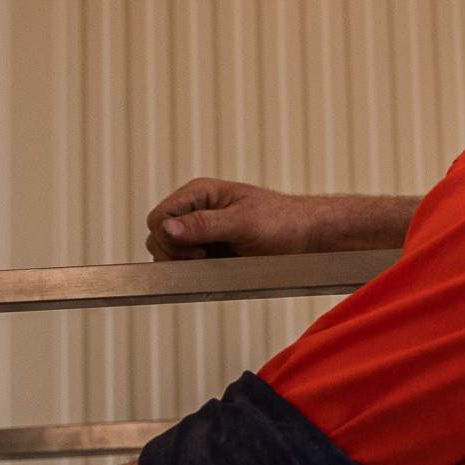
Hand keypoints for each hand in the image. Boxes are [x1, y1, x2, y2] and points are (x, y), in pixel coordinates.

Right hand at [144, 178, 315, 259]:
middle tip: (205, 258)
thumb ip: (203, 225)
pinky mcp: (210, 250)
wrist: (307, 237)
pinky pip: (187, 264)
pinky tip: (216, 268)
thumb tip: (167, 227)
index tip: (196, 250)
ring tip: (213, 262)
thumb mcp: (243, 222)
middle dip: (174, 252)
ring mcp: (202, 232)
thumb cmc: (282, 222)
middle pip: (157, 236)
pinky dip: (195, 270)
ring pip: (169, 252)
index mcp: (200, 193)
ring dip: (184, 263)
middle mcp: (196, 210)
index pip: (158, 217)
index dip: (169, 237)